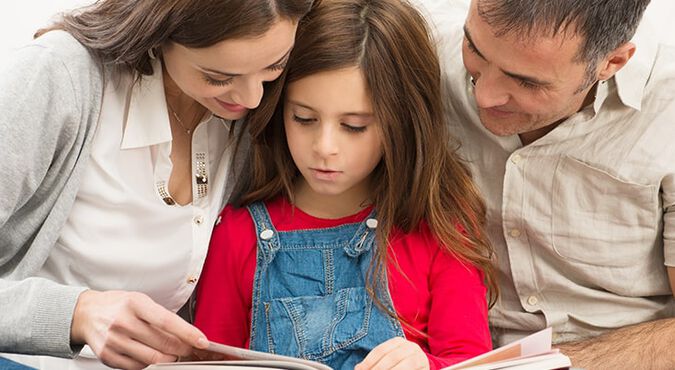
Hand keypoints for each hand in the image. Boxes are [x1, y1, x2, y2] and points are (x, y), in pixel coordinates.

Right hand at [71, 290, 208, 369]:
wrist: (86, 313)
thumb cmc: (117, 305)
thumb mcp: (140, 301)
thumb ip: (161, 316)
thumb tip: (186, 334)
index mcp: (135, 304)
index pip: (167, 321)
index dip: (188, 333)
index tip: (202, 341)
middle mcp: (123, 322)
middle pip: (162, 343)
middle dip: (183, 349)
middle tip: (192, 350)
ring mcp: (114, 341)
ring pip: (152, 359)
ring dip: (169, 359)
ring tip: (174, 354)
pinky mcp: (108, 356)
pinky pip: (137, 367)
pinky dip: (150, 365)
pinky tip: (153, 356)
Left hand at [355, 337, 429, 369]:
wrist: (422, 366)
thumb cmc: (402, 364)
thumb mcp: (389, 360)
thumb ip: (376, 362)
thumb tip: (358, 368)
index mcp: (397, 341)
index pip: (380, 350)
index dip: (369, 361)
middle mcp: (408, 346)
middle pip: (389, 357)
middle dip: (377, 368)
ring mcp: (417, 355)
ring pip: (400, 365)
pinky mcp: (423, 364)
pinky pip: (409, 369)